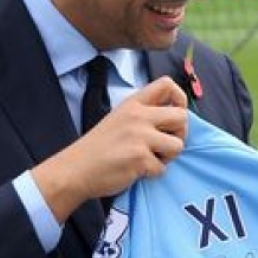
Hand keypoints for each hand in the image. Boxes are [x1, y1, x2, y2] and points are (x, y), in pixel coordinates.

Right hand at [32, 76, 188, 221]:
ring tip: (149, 158)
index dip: (180, 99)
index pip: (167, 84)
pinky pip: (162, 168)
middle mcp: (138, 116)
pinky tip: (136, 169)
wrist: (75, 169)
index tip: (175, 113)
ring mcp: (139, 137)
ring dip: (168, 156)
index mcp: (133, 104)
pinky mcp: (140, 158)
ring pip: (178, 145)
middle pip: (182, 117)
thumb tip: (176, 118)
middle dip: (179, 134)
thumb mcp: (120, 118)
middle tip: (165, 143)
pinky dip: (152, 173)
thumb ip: (144, 114)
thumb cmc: (99, 147)